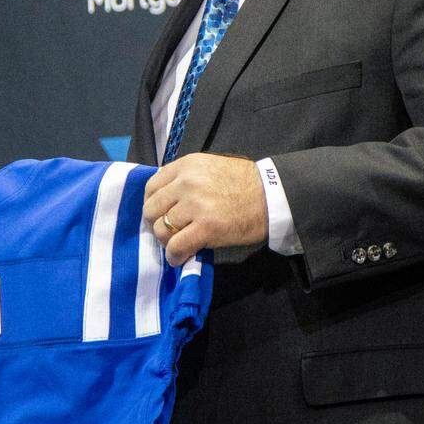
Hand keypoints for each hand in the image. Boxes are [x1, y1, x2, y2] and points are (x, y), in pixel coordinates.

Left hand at [144, 153, 266, 265]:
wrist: (272, 195)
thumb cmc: (243, 183)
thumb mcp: (209, 167)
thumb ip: (186, 178)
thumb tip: (165, 200)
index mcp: (186, 166)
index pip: (151, 187)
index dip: (152, 203)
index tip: (160, 213)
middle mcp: (186, 182)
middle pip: (151, 209)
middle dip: (157, 223)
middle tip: (170, 231)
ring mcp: (195, 205)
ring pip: (161, 229)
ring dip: (166, 241)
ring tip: (177, 244)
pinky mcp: (206, 227)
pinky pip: (176, 246)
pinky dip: (174, 255)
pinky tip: (179, 257)